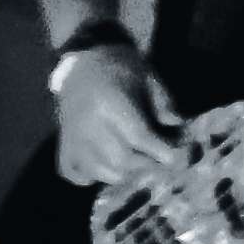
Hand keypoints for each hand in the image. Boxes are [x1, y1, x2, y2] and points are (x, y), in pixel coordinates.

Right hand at [53, 46, 182, 186]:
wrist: (82, 67)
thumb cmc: (122, 72)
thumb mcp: (149, 78)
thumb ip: (165, 105)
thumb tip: (180, 129)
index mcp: (108, 102)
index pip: (137, 136)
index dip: (161, 151)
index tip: (178, 159)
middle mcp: (85, 123)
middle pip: (120, 160)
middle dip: (148, 165)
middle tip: (162, 162)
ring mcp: (70, 139)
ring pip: (102, 172)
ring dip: (126, 173)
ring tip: (139, 161)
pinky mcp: (62, 148)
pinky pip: (77, 176)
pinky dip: (95, 176)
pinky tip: (108, 163)